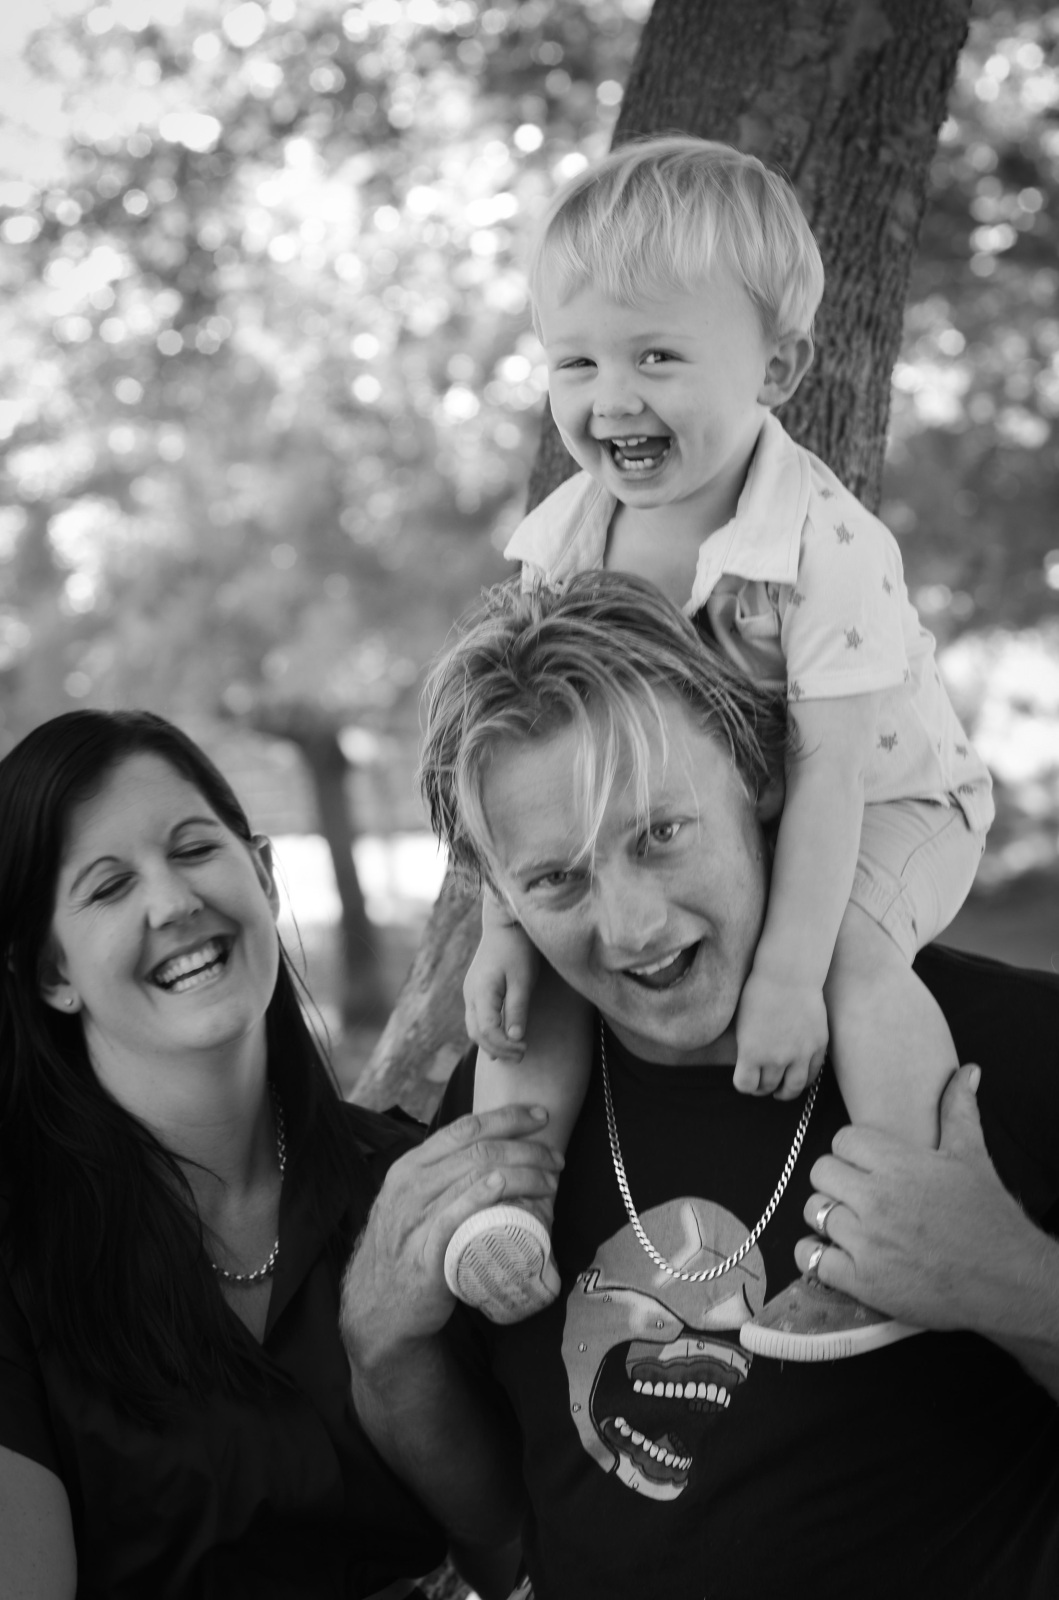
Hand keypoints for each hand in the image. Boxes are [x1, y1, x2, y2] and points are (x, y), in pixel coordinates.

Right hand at [340, 1106, 561, 1363]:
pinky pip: (454, 1216)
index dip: (507, 1117)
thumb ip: (443, 1177)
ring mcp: (415, 1219)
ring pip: (475, 1177)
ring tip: (551, 1182)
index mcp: (410, 1166)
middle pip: (478, 1151)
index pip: (464, 1128)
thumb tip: (493, 1156)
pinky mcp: (425, 1254)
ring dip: (523, 1173)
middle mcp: (410, 1186)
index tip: (541, 1116)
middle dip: (526, 1148)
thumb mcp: (414, 1203)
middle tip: (556, 1159)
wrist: (378, 1309)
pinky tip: (506, 1187)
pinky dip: (482, 1195)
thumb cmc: (408, 1250)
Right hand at [464, 921, 540, 1062]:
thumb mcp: (522, 979)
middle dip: (497, 1049)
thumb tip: (516, 1038)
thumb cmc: (517, 949)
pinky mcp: (475, 988)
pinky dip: (487, 1032)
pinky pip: (476, 1018)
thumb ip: (518, 1009)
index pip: (488, 1031)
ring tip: (511, 1053)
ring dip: (490, 1043)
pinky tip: (501, 1037)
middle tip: (520, 1057)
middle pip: (477, 1033)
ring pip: (473, 1027)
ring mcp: (470, 991)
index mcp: (481, 993)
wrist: (506, 923)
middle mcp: (470, 994)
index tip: (525, 1049)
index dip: (505, 1046)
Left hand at [734, 966, 827, 1099]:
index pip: (745, 1085)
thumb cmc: (759, 993)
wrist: (788, 974)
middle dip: (762, 1088)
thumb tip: (750, 1068)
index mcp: (751, 1054)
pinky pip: (813, 1074)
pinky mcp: (818, 1046)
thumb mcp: (742, 1024)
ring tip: (781, 1091)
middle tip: (761, 1085)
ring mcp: (800, 1054)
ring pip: (794, 1088)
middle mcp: (776, 1059)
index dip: (744, 1084)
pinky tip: (798, 1076)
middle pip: (768, 1087)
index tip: (745, 1080)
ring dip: (785, 1092)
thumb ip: (747, 1051)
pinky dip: (805, 1079)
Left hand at [793, 1065, 1041, 1333]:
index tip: (866, 1166)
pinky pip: (810, 1258)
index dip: (852, 1152)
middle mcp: (878, 1198)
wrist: (1011, 1281)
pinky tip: (836, 1254)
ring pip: (813, 1212)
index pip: (842, 1140)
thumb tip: (968, 1071)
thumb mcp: (972, 1157)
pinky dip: (816, 1255)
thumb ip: (959, 1110)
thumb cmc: (990, 1219)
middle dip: (836, 1181)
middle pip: (821, 1172)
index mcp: (900, 1164)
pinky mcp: (863, 1281)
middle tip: (857, 1194)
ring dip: (828, 1218)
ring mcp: (868, 1241)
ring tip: (853, 1225)